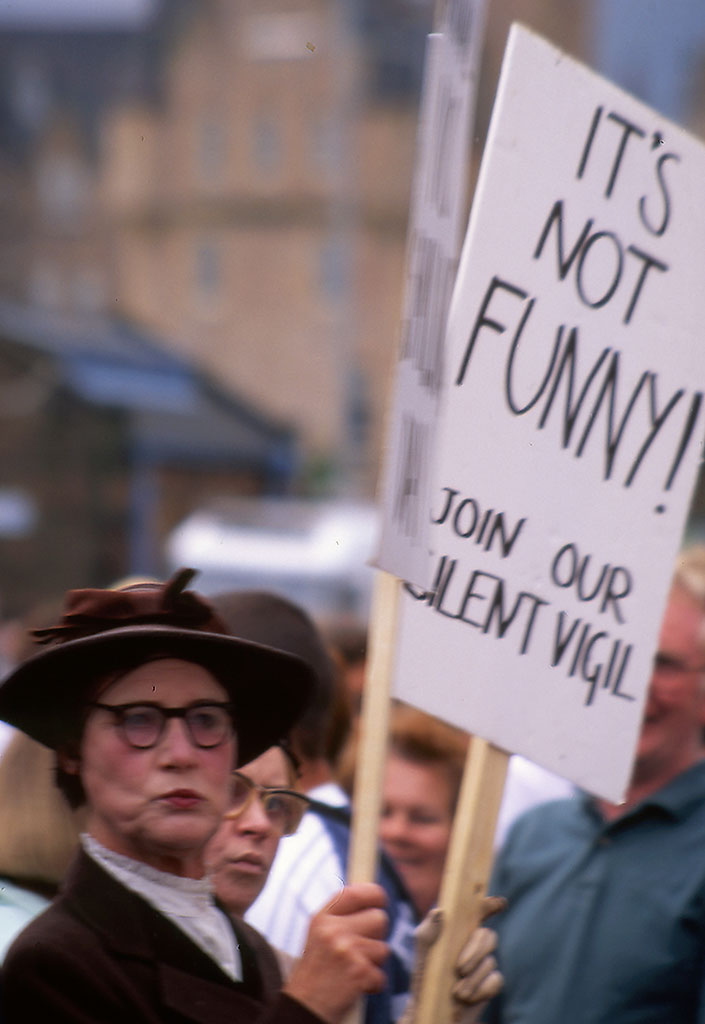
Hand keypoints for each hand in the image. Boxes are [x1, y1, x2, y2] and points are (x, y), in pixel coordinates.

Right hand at [283, 882, 388, 1023]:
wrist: (303, 1007)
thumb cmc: (314, 973)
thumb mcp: (318, 936)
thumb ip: (340, 918)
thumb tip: (373, 902)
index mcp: (322, 918)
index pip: (356, 892)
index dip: (374, 894)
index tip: (380, 901)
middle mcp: (333, 930)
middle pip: (379, 918)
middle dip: (376, 936)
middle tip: (361, 950)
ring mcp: (347, 950)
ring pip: (383, 949)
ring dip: (373, 964)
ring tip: (353, 971)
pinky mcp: (359, 972)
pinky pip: (381, 975)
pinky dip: (372, 984)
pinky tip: (354, 987)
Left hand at [399, 895, 505, 1023]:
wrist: (431, 1010)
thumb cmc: (425, 979)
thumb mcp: (422, 954)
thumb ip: (428, 932)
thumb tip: (439, 911)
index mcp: (458, 931)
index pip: (478, 912)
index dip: (490, 904)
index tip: (499, 903)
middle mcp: (473, 944)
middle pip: (488, 936)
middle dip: (475, 952)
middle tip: (459, 969)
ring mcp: (483, 964)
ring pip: (491, 961)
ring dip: (472, 978)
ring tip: (456, 992)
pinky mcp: (490, 984)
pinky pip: (496, 980)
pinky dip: (481, 990)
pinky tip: (467, 998)